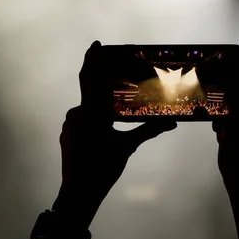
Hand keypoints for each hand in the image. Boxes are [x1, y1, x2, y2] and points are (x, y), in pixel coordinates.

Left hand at [53, 41, 176, 226]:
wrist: (77, 194)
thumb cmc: (103, 169)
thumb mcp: (127, 147)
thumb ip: (148, 130)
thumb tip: (171, 122)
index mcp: (93, 112)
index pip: (92, 78)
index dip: (93, 59)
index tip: (97, 44)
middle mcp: (78, 113)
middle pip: (88, 87)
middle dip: (96, 72)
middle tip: (104, 57)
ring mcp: (70, 123)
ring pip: (86, 105)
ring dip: (98, 100)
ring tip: (113, 103)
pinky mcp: (67, 133)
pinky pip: (81, 116)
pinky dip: (92, 114)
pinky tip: (103, 123)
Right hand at [213, 40, 238, 188]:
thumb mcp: (236, 125)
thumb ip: (235, 103)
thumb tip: (231, 88)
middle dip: (228, 91)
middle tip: (214, 90)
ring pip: (233, 104)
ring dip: (223, 110)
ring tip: (217, 128)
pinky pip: (231, 116)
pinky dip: (222, 120)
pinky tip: (218, 134)